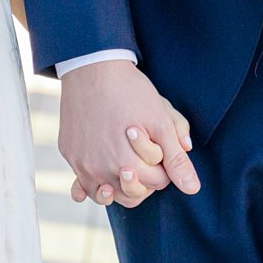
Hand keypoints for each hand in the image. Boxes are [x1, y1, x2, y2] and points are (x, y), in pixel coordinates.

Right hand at [57, 60, 198, 207]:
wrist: (93, 67)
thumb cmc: (131, 91)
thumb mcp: (161, 121)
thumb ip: (176, 158)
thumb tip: (193, 189)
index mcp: (128, 164)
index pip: (157, 183)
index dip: (164, 167)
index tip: (161, 149)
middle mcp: (101, 170)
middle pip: (132, 194)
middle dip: (144, 179)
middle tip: (145, 158)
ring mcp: (82, 163)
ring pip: (105, 194)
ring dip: (119, 186)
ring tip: (126, 168)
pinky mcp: (69, 154)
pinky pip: (82, 182)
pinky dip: (92, 184)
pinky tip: (102, 182)